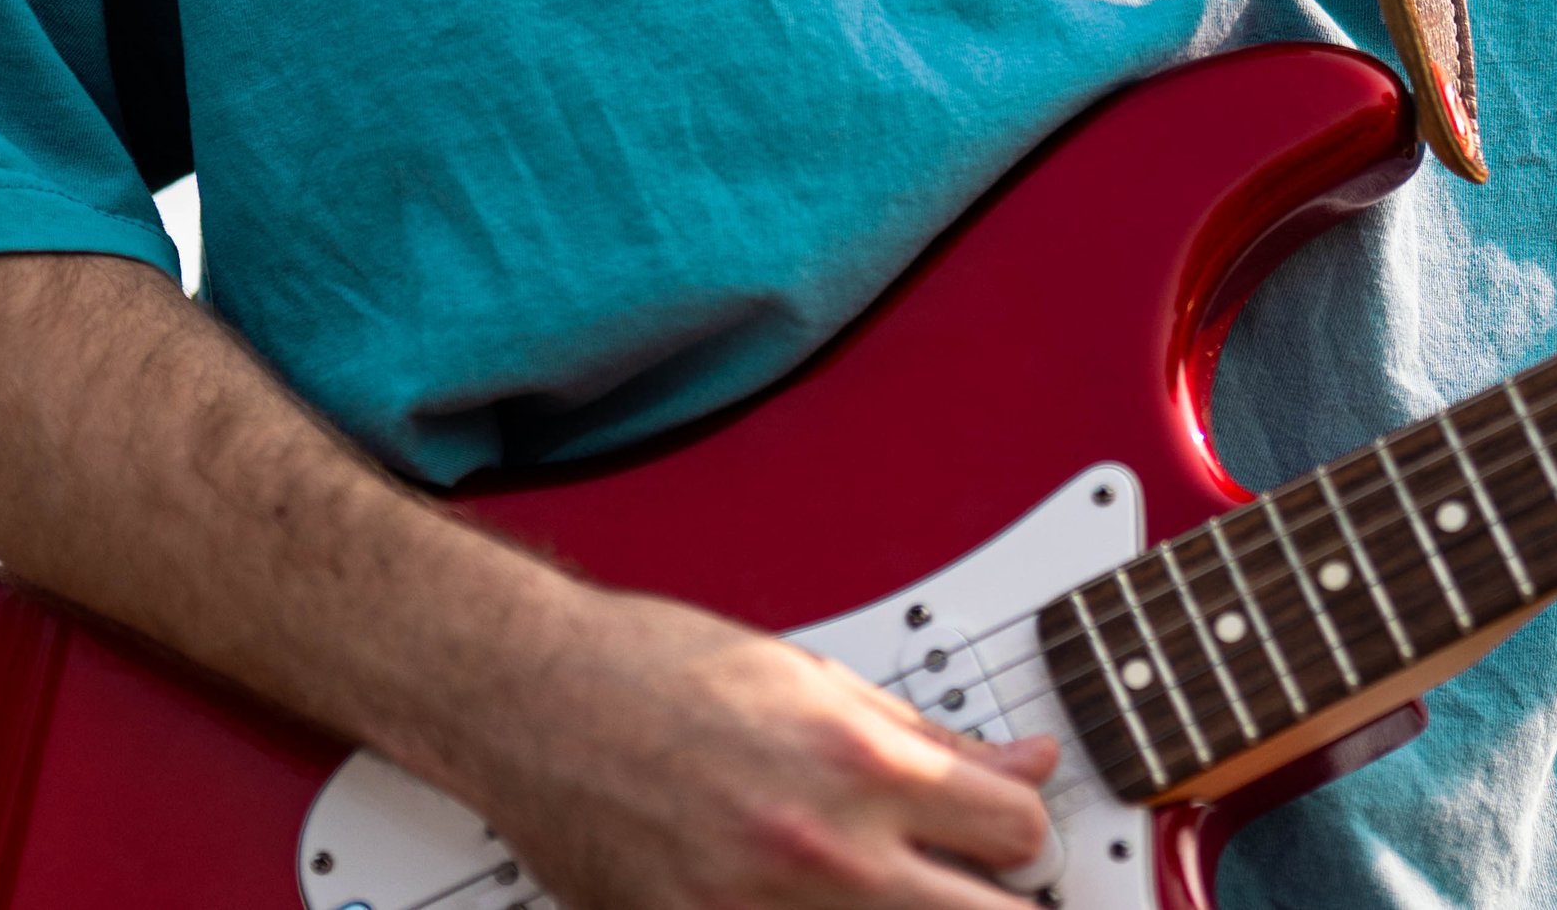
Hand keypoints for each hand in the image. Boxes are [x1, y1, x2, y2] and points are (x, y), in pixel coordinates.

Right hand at [411, 556, 1061, 909]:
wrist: (535, 699)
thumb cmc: (659, 670)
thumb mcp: (811, 678)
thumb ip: (928, 739)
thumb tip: (1022, 762)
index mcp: (858, 763)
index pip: (1015, 830)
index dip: (1022, 830)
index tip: (1006, 829)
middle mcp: (823, 853)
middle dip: (997, 903)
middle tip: (976, 887)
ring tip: (878, 883)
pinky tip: (806, 901)